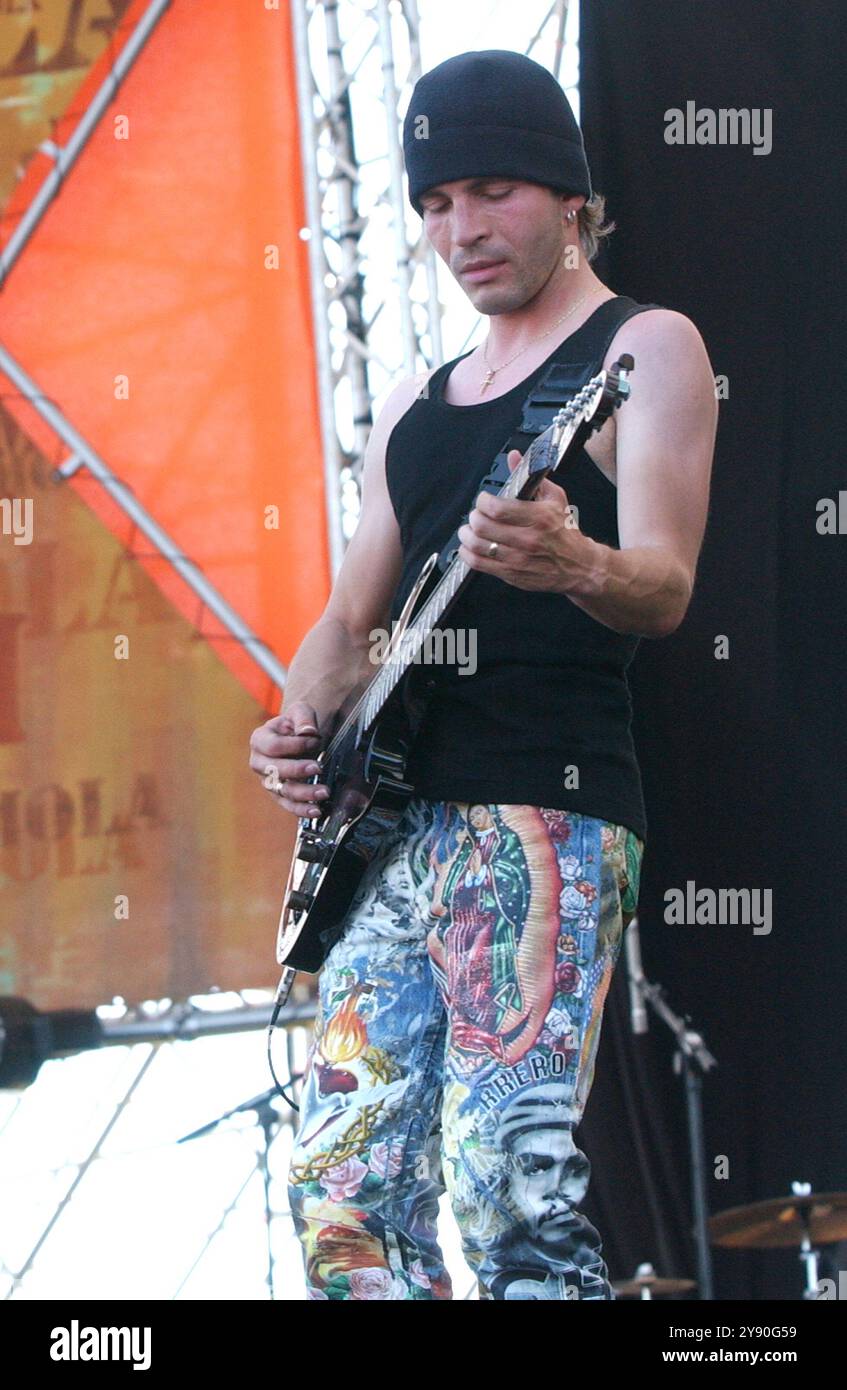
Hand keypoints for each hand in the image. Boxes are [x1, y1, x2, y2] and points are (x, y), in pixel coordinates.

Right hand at [248, 701, 329, 819]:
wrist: (299, 736)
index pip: (273, 746)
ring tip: (324, 792)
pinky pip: (288, 805)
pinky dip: (301, 810)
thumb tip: (308, 731)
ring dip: (303, 794)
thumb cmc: (297, 723)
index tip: (316, 740)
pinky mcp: (278, 794)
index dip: (295, 745)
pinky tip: (316, 810)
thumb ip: (303, 718)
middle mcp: (259, 762)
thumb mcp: (300, 711)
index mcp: (260, 740)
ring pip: (282, 791)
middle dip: (297, 770)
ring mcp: (267, 780)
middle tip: (319, 768)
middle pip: (274, 771)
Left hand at [456, 449, 595, 592]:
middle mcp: (527, 539)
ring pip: (477, 546)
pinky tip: (469, 547)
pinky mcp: (511, 574)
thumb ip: (530, 477)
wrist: (578, 566)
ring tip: (469, 530)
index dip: (483, 501)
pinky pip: (478, 564)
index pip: (497, 508)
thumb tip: (513, 457)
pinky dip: (467, 553)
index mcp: (539, 517)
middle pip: (483, 526)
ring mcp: (518, 559)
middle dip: (474, 517)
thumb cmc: (564, 531)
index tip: (484, 500)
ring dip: (467, 535)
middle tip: (476, 514)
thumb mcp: (554, 498)